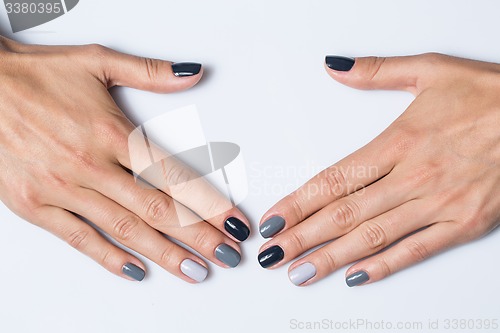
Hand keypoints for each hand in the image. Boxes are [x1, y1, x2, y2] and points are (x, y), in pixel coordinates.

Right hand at [0, 36, 249, 282]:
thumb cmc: (37, 76)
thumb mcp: (98, 62)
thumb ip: (151, 72)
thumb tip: (193, 73)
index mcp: (112, 132)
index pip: (174, 176)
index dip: (209, 203)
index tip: (233, 221)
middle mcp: (91, 165)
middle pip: (158, 209)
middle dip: (199, 236)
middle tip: (229, 255)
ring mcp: (63, 189)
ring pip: (126, 229)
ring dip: (166, 253)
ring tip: (198, 271)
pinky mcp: (36, 206)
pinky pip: (79, 239)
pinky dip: (109, 257)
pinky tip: (136, 270)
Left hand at [257, 53, 499, 286]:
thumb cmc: (491, 95)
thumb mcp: (431, 70)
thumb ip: (377, 72)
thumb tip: (336, 68)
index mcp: (399, 142)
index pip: (334, 179)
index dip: (299, 204)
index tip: (274, 220)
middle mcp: (414, 177)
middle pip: (344, 213)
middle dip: (303, 238)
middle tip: (272, 255)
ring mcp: (439, 203)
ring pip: (374, 237)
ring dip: (332, 258)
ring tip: (300, 272)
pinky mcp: (465, 223)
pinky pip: (418, 250)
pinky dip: (385, 266)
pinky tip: (358, 277)